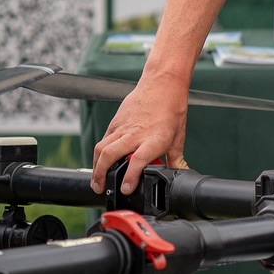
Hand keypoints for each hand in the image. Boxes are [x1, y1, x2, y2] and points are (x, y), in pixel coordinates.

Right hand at [90, 71, 188, 193]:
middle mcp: (135, 134)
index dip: (130, 177)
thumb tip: (178, 173)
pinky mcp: (116, 121)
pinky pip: (104, 139)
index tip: (126, 189)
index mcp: (153, 139)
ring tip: (96, 180)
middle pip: (109, 155)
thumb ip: (175, 159)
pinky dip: (99, 153)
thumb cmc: (172, 108)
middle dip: (101, 175)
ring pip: (101, 148)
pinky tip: (100, 162)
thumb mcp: (178, 137)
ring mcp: (123, 127)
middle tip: (100, 188)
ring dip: (96, 166)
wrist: (163, 83)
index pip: (137, 161)